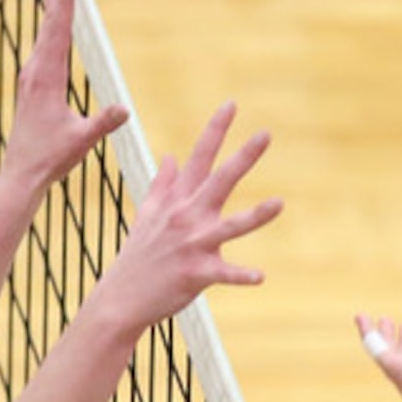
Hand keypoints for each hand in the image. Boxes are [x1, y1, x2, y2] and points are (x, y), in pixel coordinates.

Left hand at [0, 0, 129, 201]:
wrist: (21, 175)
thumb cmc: (49, 158)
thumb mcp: (81, 140)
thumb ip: (103, 123)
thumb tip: (124, 110)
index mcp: (46, 78)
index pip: (58, 30)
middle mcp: (34, 72)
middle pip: (48, 25)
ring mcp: (30, 79)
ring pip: (43, 36)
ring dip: (51, 10)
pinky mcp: (31, 88)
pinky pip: (41, 50)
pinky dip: (49, 32)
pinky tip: (51, 33)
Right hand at [94, 102, 279, 329]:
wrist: (121, 297)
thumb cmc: (138, 256)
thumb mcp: (147, 215)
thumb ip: (162, 185)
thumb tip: (171, 157)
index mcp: (178, 202)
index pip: (199, 158)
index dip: (216, 130)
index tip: (232, 104)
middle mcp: (187, 217)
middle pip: (220, 181)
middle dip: (243, 157)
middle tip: (266, 134)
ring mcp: (192, 244)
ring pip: (230, 226)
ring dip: (255, 216)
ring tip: (279, 204)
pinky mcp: (196, 274)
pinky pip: (224, 273)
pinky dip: (241, 275)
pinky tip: (260, 277)